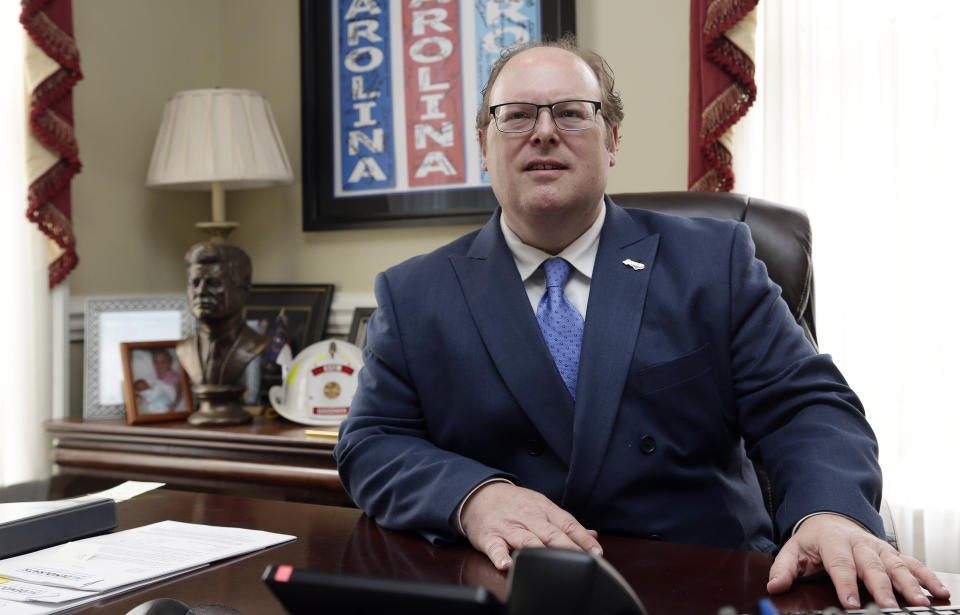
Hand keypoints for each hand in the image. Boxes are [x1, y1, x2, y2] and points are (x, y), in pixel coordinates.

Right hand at [460, 482, 601, 570]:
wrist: (480, 494)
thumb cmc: (515, 504)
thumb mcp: (542, 507)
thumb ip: (566, 523)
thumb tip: (593, 535)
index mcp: (543, 509)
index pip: (566, 523)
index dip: (582, 538)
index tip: (596, 552)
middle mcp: (528, 517)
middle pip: (550, 533)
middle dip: (567, 546)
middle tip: (581, 559)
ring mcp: (508, 527)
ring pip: (526, 540)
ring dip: (538, 550)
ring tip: (549, 563)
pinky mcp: (489, 536)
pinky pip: (495, 547)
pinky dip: (500, 555)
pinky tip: (505, 564)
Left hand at [767, 513, 950, 607]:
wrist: (829, 517)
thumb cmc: (813, 540)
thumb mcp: (793, 551)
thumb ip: (783, 569)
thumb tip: (774, 586)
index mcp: (832, 541)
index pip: (840, 564)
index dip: (845, 584)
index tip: (850, 604)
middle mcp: (859, 543)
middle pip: (872, 566)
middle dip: (882, 587)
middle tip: (890, 608)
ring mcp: (878, 547)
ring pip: (895, 565)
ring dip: (910, 584)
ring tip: (920, 603)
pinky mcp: (891, 552)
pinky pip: (911, 563)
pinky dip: (926, 577)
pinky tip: (939, 591)